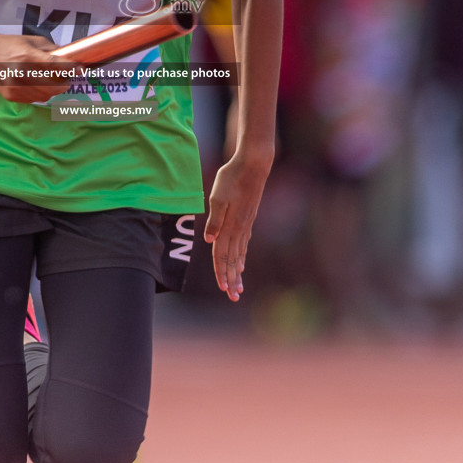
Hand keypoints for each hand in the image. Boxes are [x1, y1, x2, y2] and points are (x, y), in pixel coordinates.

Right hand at [0, 32, 79, 103]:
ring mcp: (15, 86)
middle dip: (64, 84)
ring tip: (53, 84)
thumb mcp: (30, 40)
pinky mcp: (10, 95)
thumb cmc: (8, 44)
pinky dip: (39, 95)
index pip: (55, 65)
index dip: (70, 68)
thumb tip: (67, 56)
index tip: (80, 69)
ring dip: (53, 91)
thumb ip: (50, 49)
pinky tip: (38, 87)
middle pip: (52, 86)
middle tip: (66, 80)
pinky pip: (32, 100)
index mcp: (28, 56)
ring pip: (44, 96)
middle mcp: (21, 73)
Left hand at [202, 151, 271, 302]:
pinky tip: (241, 263)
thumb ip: (214, 220)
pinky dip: (241, 256)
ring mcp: (245, 224)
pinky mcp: (248, 218)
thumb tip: (209, 240)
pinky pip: (244, 243)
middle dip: (231, 279)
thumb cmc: (232, 178)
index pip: (222, 254)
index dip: (221, 272)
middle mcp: (238, 228)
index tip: (223, 289)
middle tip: (233, 297)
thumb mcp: (217, 196)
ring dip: (237, 271)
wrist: (254, 165)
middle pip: (232, 259)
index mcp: (229, 225)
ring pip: (239, 253)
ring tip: (239, 287)